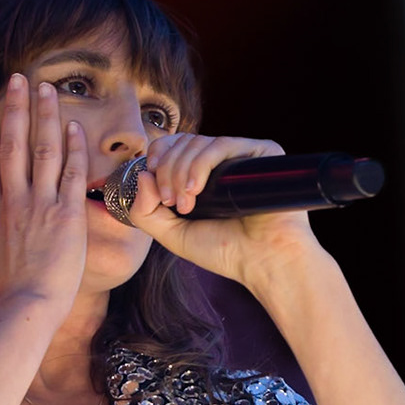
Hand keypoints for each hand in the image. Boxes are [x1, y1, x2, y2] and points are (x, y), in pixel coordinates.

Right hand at [0, 74, 89, 309]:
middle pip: (10, 144)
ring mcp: (39, 205)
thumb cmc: (0, 299)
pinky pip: (72, 172)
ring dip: (44, 115)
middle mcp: (13, 202)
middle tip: (18, 80)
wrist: (23, 310)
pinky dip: (74, 147)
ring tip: (47, 88)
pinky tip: (75, 125)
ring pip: (41, 149)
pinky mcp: (66, 214)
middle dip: (14, 109)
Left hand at [128, 132, 322, 287]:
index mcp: (204, 173)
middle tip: (171, 203)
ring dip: (181, 172)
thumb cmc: (224, 250)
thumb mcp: (172, 235)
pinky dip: (201, 164)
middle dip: (167, 171)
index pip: (174, 145)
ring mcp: (242, 155)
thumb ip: (144, 212)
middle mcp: (223, 161)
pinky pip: (223, 144)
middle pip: (182, 143)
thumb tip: (141, 175)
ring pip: (198, 143)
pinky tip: (196, 190)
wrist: (262, 262)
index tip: (152, 179)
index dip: (157, 155)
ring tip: (185, 205)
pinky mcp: (262, 153)